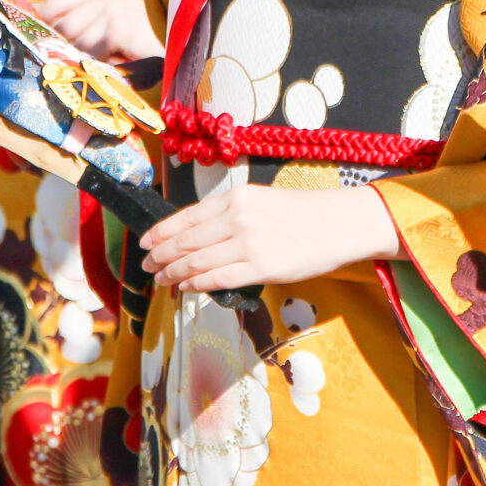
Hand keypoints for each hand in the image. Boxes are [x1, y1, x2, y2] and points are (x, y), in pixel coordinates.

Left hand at [35, 0, 158, 63]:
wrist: (182, 50)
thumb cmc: (145, 43)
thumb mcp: (109, 26)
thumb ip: (79, 24)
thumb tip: (38, 30)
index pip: (53, 3)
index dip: (42, 24)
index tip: (38, 41)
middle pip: (60, 25)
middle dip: (66, 48)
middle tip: (82, 62)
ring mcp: (112, 6)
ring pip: (74, 41)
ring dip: (87, 59)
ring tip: (107, 63)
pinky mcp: (118, 26)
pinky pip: (91, 52)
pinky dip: (100, 64)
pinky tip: (118, 63)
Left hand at [139, 183, 400, 292]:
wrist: (339, 224)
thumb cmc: (303, 213)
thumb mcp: (261, 201)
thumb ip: (229, 215)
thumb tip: (197, 235)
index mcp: (237, 198)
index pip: (187, 217)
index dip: (161, 232)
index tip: (145, 242)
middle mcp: (238, 218)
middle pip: (186, 241)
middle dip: (161, 255)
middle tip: (148, 265)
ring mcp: (249, 244)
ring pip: (197, 262)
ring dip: (174, 273)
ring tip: (162, 279)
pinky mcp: (262, 268)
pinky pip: (218, 279)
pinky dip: (197, 284)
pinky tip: (186, 287)